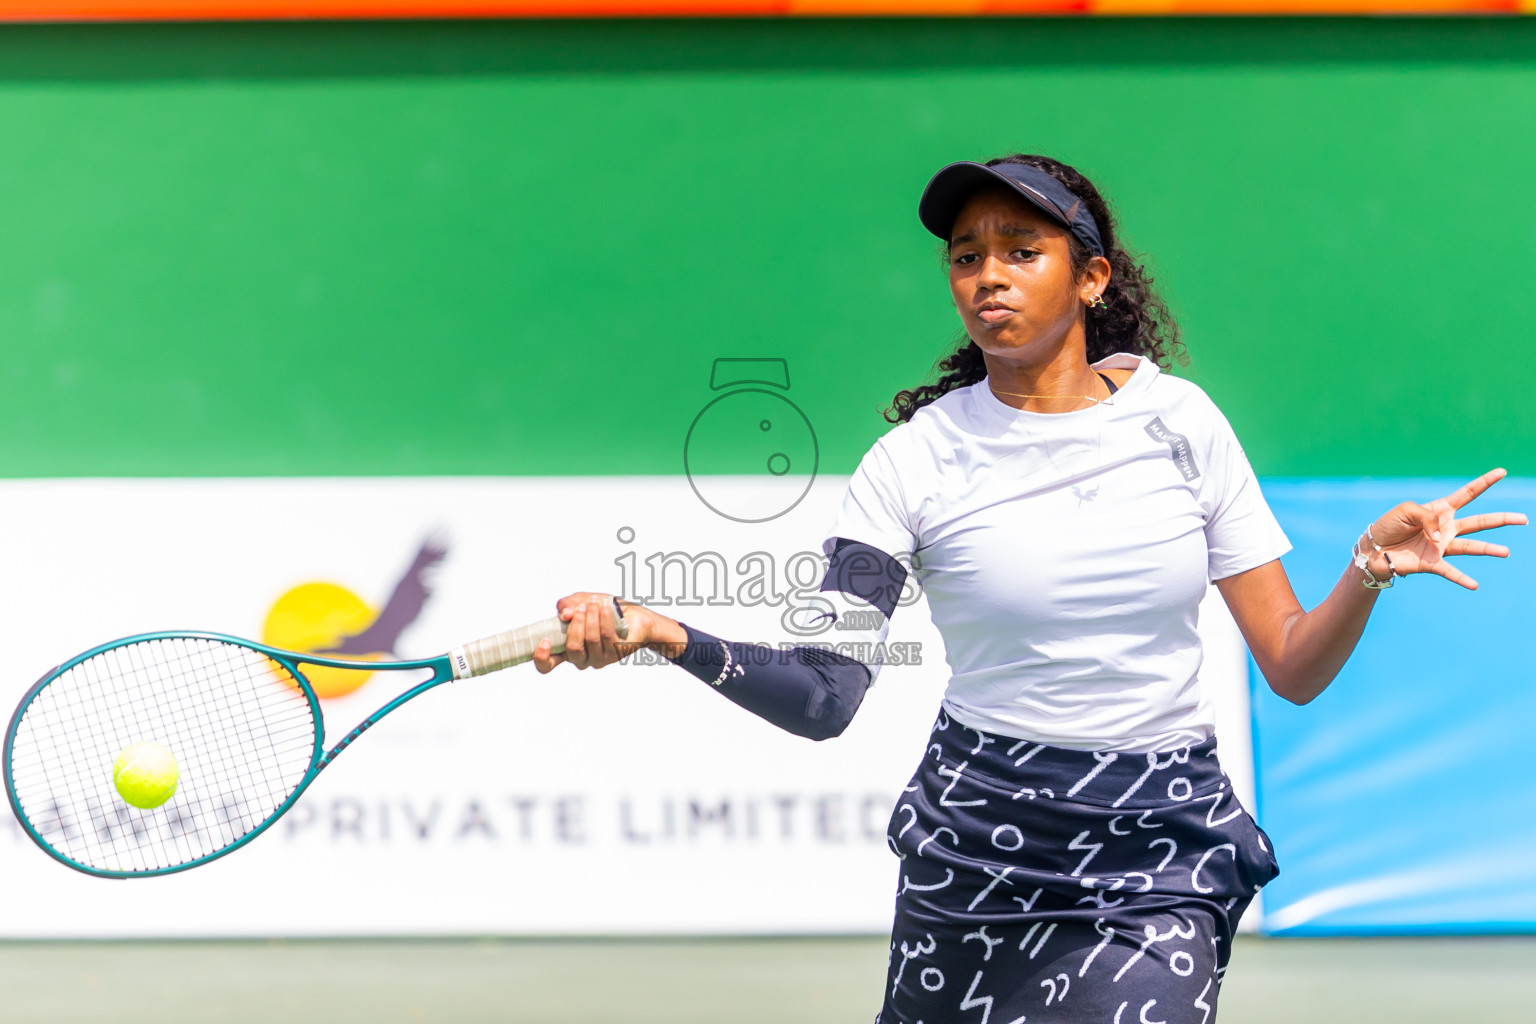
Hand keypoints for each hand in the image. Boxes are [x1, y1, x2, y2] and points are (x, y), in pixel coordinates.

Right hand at [531, 593, 686, 673]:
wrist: (634, 613)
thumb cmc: (603, 610)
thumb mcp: (580, 600)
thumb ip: (566, 604)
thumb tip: (564, 614)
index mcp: (567, 650)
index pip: (547, 665)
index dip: (542, 658)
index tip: (545, 641)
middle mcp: (583, 659)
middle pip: (573, 649)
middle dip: (577, 624)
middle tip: (583, 608)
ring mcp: (601, 659)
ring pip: (591, 641)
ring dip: (592, 618)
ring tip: (595, 603)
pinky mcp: (618, 653)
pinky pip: (608, 637)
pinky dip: (605, 618)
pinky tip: (606, 607)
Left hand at [1364, 468, 1527, 589]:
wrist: (1373, 548)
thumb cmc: (1388, 526)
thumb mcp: (1406, 511)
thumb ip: (1427, 518)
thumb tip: (1441, 537)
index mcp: (1440, 510)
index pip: (1467, 494)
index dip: (1485, 482)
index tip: (1502, 472)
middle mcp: (1446, 528)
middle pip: (1479, 522)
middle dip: (1502, 519)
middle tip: (1523, 519)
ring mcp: (1441, 547)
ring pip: (1471, 547)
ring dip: (1488, 550)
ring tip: (1505, 552)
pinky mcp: (1432, 563)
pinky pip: (1450, 571)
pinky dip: (1461, 578)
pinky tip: (1474, 585)